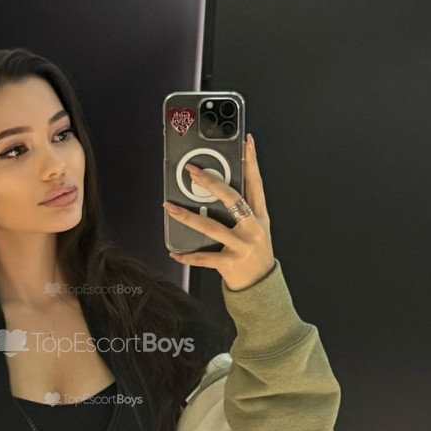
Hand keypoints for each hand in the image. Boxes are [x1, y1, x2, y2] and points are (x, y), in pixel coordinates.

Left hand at [163, 133, 274, 291]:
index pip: (256, 183)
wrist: (261, 287)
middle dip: (211, 182)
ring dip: (187, 216)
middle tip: (193, 172)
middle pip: (232, 199)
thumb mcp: (255, 229)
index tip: (247, 142)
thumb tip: (215, 189)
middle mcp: (254, 228)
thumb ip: (241, 210)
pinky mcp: (231, 263)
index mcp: (260, 216)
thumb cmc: (254, 254)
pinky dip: (187, 256)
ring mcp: (243, 246)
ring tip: (169, 207)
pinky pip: (204, 257)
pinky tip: (174, 252)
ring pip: (211, 227)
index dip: (252, 161)